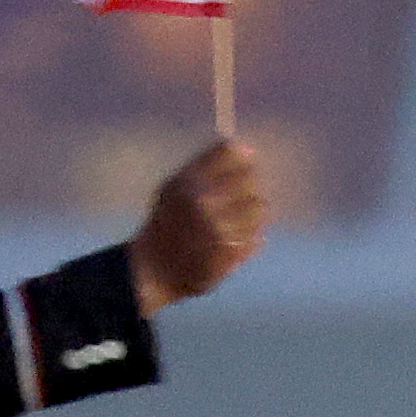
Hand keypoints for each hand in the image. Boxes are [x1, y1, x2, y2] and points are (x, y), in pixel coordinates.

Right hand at [130, 138, 266, 305]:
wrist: (155, 268)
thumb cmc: (167, 223)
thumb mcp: (174, 188)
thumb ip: (204, 168)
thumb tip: (243, 148)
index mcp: (188, 180)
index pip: (231, 153)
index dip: (243, 158)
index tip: (246, 164)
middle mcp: (203, 200)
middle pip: (251, 179)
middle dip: (250, 187)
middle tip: (241, 198)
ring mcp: (219, 226)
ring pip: (260, 207)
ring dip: (253, 215)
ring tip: (237, 222)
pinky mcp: (230, 250)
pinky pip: (257, 236)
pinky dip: (250, 238)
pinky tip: (233, 242)